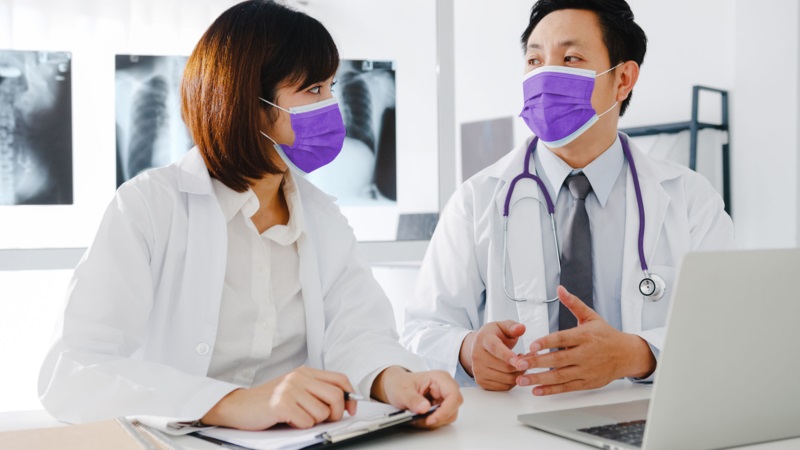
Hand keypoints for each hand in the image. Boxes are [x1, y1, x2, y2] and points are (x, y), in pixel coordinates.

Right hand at [201, 366, 357, 429]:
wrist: (239, 406)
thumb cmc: (268, 401)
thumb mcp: (295, 389)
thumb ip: (316, 391)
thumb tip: (345, 403)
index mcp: (305, 372)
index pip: (340, 379)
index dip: (350, 396)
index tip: (350, 409)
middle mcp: (299, 377)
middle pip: (336, 396)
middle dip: (336, 413)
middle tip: (326, 420)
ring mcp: (290, 389)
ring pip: (322, 413)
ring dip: (312, 422)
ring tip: (297, 417)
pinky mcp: (282, 403)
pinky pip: (306, 422)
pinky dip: (300, 427)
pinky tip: (287, 420)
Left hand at [371, 366, 462, 428]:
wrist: (395, 386)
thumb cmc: (400, 384)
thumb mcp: (402, 391)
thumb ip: (413, 399)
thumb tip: (425, 408)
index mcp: (440, 378)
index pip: (453, 395)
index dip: (445, 410)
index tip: (431, 419)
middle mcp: (446, 387)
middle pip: (453, 408)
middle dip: (438, 417)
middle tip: (421, 419)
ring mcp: (445, 398)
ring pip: (449, 416)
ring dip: (434, 421)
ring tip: (418, 418)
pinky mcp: (442, 406)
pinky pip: (442, 419)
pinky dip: (432, 422)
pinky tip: (421, 418)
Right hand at [459, 320, 526, 390]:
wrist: (477, 346)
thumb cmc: (493, 336)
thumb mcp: (502, 326)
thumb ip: (513, 327)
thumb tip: (521, 328)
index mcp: (483, 339)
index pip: (496, 349)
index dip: (508, 356)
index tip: (520, 360)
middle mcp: (477, 356)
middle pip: (504, 367)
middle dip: (521, 365)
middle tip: (528, 358)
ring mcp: (478, 370)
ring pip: (507, 379)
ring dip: (519, 373)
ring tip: (521, 363)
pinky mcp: (481, 382)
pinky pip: (504, 387)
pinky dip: (514, 381)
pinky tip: (514, 371)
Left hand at [515, 286, 655, 395]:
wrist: (627, 354)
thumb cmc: (606, 335)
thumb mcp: (591, 316)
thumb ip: (573, 304)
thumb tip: (560, 289)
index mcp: (584, 336)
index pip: (563, 339)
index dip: (547, 342)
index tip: (532, 346)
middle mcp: (585, 354)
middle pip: (558, 359)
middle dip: (537, 363)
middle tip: (519, 364)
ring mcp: (586, 370)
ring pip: (560, 376)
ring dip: (539, 379)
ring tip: (522, 380)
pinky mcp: (587, 382)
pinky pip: (567, 387)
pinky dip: (551, 390)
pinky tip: (537, 390)